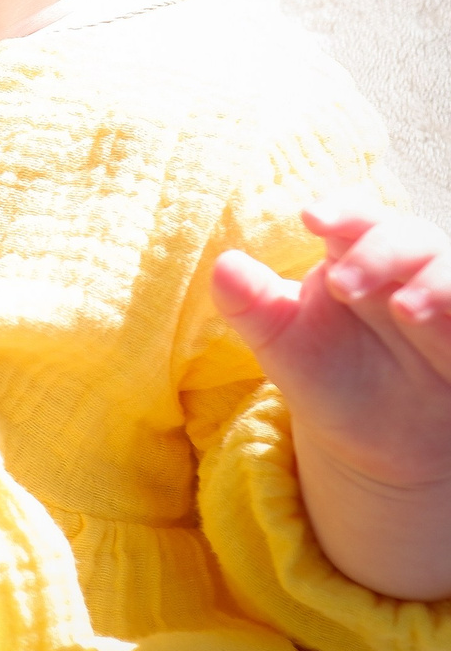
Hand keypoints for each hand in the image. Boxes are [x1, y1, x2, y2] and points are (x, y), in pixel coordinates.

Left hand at [212, 193, 450, 599]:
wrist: (377, 439)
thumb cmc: (326, 373)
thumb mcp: (281, 343)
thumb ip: (252, 305)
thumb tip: (222, 265)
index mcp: (354, 256)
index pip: (353, 219)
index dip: (340, 212)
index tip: (311, 219)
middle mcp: (408, 271)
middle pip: (410, 237)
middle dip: (381, 253)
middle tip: (343, 284)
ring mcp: (448, 303)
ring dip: (436, 284)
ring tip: (405, 308)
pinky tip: (445, 328)